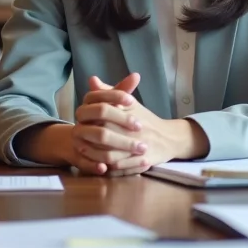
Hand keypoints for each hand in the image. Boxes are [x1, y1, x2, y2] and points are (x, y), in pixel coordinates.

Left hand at [70, 73, 208, 176]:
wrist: (168, 138)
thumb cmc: (145, 119)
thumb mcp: (129, 103)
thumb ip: (109, 93)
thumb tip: (92, 80)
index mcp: (129, 112)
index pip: (102, 112)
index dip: (88, 119)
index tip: (82, 122)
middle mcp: (133, 130)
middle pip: (102, 135)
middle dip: (88, 138)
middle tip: (79, 139)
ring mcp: (137, 148)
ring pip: (108, 155)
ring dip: (94, 155)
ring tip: (86, 152)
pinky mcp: (140, 163)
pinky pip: (117, 168)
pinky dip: (106, 168)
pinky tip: (98, 164)